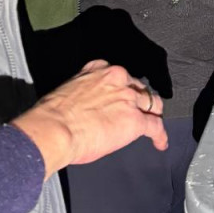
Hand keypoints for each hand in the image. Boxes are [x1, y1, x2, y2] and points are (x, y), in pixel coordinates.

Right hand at [11, 60, 167, 178]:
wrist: (54, 129)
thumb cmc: (53, 115)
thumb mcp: (67, 90)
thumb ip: (84, 93)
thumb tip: (85, 109)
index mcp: (99, 70)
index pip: (119, 75)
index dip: (122, 87)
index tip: (120, 95)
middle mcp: (117, 79)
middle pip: (138, 88)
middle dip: (139, 100)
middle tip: (139, 111)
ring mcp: (128, 100)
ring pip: (152, 104)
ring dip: (153, 114)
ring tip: (153, 124)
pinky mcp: (135, 121)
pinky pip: (156, 126)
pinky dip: (160, 136)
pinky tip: (160, 143)